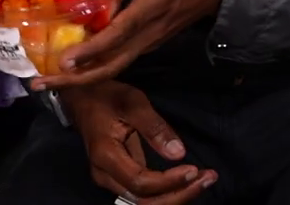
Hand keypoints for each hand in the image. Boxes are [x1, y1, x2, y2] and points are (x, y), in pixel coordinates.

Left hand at [32, 0, 226, 89]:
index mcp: (149, 9)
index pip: (117, 35)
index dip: (91, 50)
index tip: (64, 62)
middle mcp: (148, 33)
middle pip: (112, 65)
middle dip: (78, 79)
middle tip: (42, 84)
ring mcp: (149, 42)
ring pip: (115, 67)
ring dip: (84, 77)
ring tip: (50, 79)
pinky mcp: (149, 42)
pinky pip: (121, 59)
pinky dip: (97, 66)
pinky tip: (75, 63)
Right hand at [68, 81, 217, 204]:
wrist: (82, 98)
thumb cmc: (106, 96)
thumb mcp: (132, 102)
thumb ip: (154, 128)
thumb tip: (179, 153)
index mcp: (106, 156)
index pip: (140, 182)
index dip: (169, 182)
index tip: (194, 170)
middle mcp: (105, 175)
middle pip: (143, 201)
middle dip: (178, 195)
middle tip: (207, 179)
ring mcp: (110, 179)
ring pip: (144, 202)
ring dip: (175, 196)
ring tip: (203, 181)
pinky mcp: (119, 177)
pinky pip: (144, 194)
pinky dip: (167, 193)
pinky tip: (187, 182)